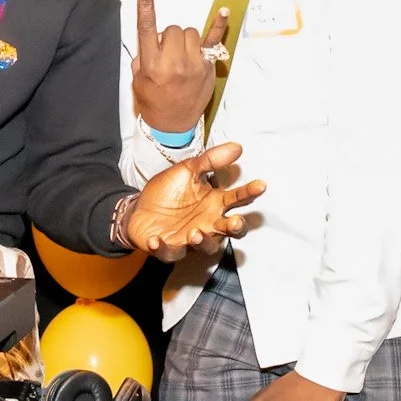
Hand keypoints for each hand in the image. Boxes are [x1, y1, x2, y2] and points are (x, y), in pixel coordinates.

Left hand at [125, 141, 264, 261]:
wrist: (140, 210)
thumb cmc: (168, 192)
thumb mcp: (188, 170)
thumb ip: (211, 161)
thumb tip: (236, 147)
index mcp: (214, 203)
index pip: (237, 199)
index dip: (249, 192)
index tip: (260, 185)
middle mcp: (208, 223)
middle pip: (230, 230)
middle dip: (235, 228)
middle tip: (235, 222)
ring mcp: (191, 238)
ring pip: (206, 247)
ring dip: (202, 241)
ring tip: (195, 232)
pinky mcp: (171, 249)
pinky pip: (170, 253)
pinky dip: (163, 248)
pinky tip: (156, 239)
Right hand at [131, 0, 229, 133]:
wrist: (173, 124)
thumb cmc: (152, 100)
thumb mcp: (138, 79)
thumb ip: (143, 56)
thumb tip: (154, 38)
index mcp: (152, 65)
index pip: (147, 29)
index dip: (146, 7)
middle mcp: (174, 62)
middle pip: (172, 29)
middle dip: (168, 37)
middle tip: (166, 54)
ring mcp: (193, 64)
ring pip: (189, 32)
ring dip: (183, 39)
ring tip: (180, 56)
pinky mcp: (208, 66)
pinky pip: (214, 40)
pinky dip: (220, 25)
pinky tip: (224, 10)